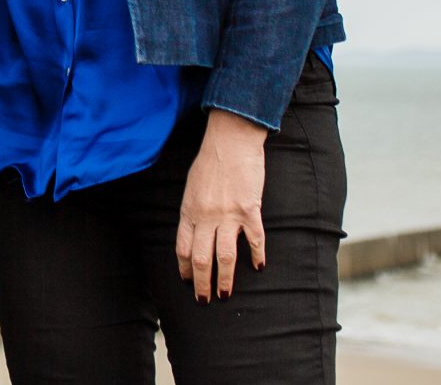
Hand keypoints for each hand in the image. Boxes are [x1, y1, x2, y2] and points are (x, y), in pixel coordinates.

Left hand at [175, 109, 266, 301]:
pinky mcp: (249, 210)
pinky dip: (256, 256)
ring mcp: (228, 215)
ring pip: (225, 257)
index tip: (187, 281)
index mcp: (189, 210)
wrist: (230, 140)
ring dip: (225, 279)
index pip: (182, 248)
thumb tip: (194, 231)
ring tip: (225, 294)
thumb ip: (193, 210)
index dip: (184, 269)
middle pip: (201, 258)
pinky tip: (258, 267)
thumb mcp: (192, 186)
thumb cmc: (210, 161)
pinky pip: (254, 240)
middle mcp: (205, 216)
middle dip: (201, 283)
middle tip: (204, 300)